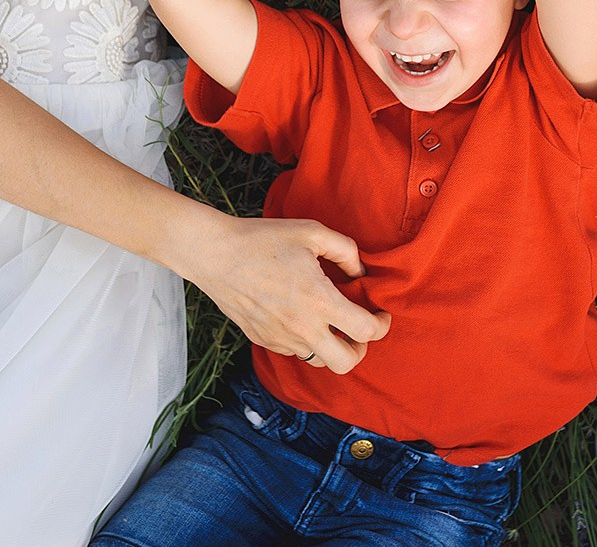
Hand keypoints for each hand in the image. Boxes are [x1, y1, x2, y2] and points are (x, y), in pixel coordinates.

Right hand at [178, 213, 390, 373]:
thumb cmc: (263, 239)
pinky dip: (306, 341)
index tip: (380, 314)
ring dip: (332, 346)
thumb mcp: (312, 232)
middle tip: (358, 327)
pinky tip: (301, 316)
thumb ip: (346, 251)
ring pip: (319, 361)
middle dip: (361, 348)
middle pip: (346, 362)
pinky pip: (294, 352)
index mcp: (319, 301)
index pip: (366, 331)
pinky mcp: (263, 340)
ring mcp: (280, 338)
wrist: (214, 254)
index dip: (382, 325)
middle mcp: (302, 328)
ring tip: (330, 322)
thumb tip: (360, 274)